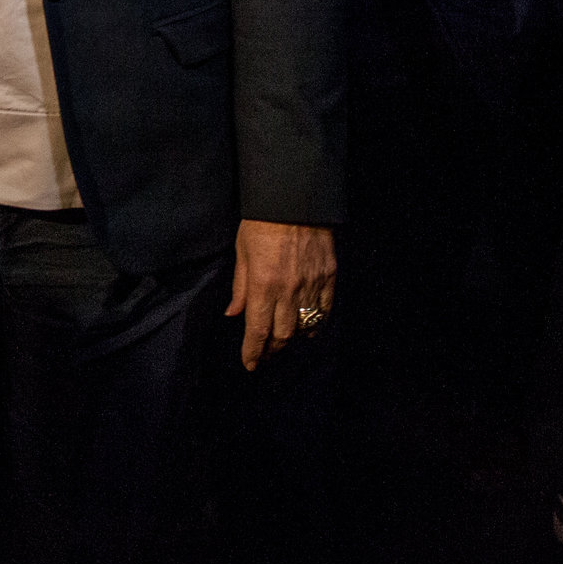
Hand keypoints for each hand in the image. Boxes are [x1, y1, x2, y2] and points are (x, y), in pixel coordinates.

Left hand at [229, 218, 337, 370]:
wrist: (294, 198)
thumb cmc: (261, 223)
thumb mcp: (242, 253)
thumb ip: (240, 287)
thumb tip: (233, 314)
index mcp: (262, 285)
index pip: (257, 330)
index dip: (253, 352)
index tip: (249, 364)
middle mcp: (288, 290)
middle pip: (282, 334)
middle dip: (271, 350)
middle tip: (264, 355)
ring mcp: (312, 285)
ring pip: (304, 326)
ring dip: (293, 339)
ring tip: (283, 343)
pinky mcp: (329, 276)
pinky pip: (325, 310)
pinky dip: (317, 324)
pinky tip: (309, 329)